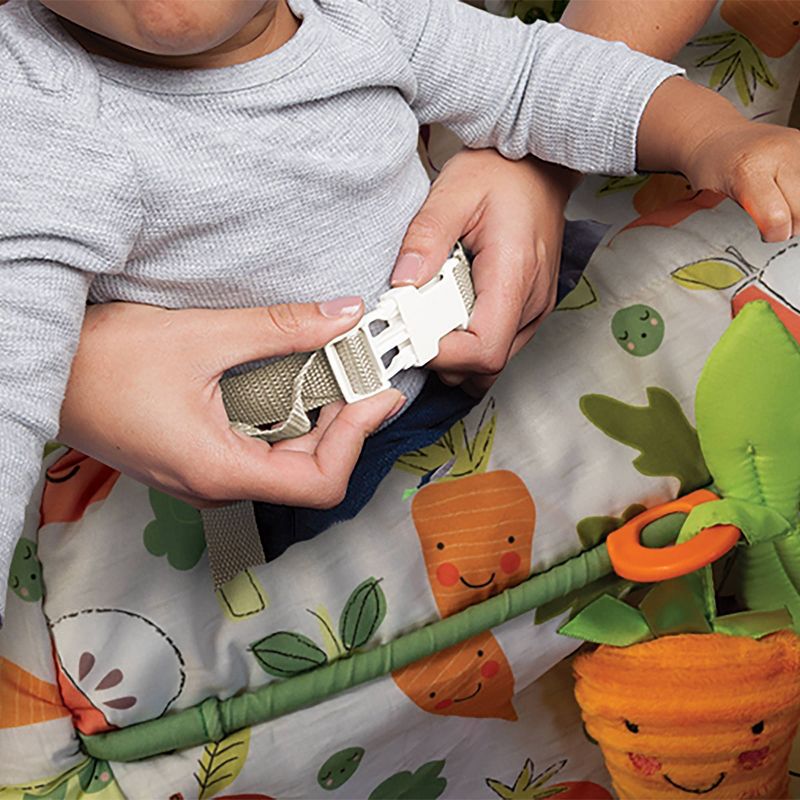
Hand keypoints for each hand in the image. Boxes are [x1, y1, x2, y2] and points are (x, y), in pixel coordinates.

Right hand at [59, 300, 402, 507]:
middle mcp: (215, 484)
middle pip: (308, 471)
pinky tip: (294, 376)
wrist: (43, 367)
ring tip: (335, 366)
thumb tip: (343, 316)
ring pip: (285, 460)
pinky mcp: (199, 456)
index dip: (357, 439)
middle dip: (344, 422)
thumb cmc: (100, 362)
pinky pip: (260, 447)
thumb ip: (281, 328)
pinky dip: (287, 414)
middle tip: (363, 369)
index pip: (318, 482)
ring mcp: (206, 474)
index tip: (378, 394)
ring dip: (317, 416)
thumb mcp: (201, 336)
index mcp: (218, 469)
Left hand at [391, 148, 578, 393]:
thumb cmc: (502, 175)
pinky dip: (466, 340)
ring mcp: (533, 310)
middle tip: (412, 324)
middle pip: (485, 365)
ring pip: (490, 363)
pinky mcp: (527, 311)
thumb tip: (404, 281)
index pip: (485, 349)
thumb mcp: (453, 192)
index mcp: (515, 274)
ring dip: (455, 352)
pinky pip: (496, 344)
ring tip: (430, 314)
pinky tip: (448, 311)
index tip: (411, 337)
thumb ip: (426, 237)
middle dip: (443, 357)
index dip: (444, 356)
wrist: (538, 168)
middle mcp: (531, 301)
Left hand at [638, 76, 799, 242]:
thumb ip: (751, 215)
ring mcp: (796, 147)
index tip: (766, 233)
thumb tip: (776, 233)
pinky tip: (785, 190)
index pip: (777, 218)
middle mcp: (779, 154)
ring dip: (797, 208)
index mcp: (750, 170)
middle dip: (789, 224)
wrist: (718, 136)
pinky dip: (798, 193)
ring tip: (778, 202)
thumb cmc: (712, 165)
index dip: (774, 233)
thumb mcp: (717, 198)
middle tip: (771, 219)